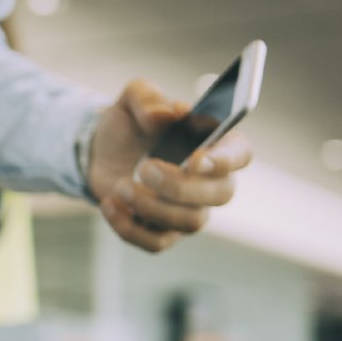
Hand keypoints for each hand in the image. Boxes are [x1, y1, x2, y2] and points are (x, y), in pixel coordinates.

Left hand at [86, 79, 252, 252]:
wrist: (101, 153)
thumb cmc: (130, 124)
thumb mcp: (132, 99)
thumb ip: (148, 97)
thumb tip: (164, 116)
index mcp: (214, 142)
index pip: (240, 154)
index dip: (225, 160)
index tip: (195, 159)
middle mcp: (211, 181)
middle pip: (220, 194)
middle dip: (181, 186)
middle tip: (145, 168)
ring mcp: (189, 210)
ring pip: (190, 222)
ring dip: (151, 207)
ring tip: (121, 185)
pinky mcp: (164, 232)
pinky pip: (157, 242)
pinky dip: (129, 227)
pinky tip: (110, 204)